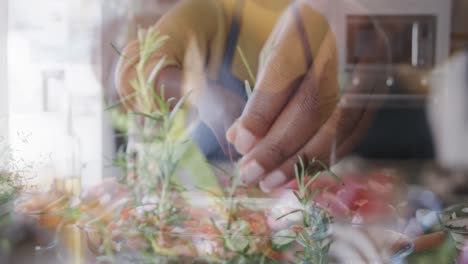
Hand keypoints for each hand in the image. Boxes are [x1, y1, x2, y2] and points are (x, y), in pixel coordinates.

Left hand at [226, 3, 384, 191]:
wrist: (362, 12)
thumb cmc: (310, 30)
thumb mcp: (279, 47)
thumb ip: (262, 91)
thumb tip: (239, 138)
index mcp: (313, 20)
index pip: (284, 72)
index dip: (262, 112)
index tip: (241, 143)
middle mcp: (346, 44)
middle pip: (312, 105)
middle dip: (278, 147)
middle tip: (250, 174)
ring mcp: (371, 67)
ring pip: (337, 125)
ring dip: (301, 160)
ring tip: (271, 181)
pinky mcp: (382, 90)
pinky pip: (354, 132)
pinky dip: (325, 156)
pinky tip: (300, 170)